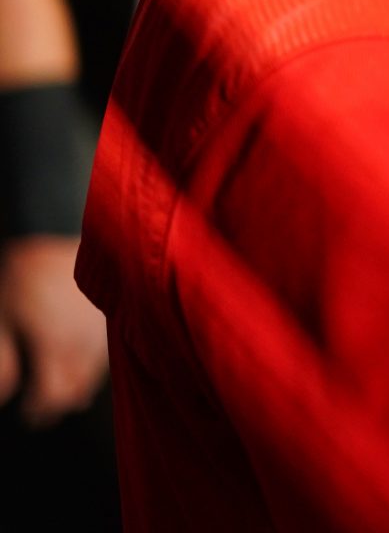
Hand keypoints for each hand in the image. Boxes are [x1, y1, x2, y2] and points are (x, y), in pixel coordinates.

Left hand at [0, 236, 107, 427]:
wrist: (74, 231)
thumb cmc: (30, 272)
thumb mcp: (2, 317)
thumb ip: (3, 360)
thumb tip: (2, 397)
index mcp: (57, 347)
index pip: (53, 397)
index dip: (40, 411)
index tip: (30, 415)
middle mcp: (87, 345)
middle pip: (77, 391)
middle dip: (59, 404)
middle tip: (44, 410)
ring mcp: (106, 332)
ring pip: (95, 375)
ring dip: (78, 386)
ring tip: (63, 388)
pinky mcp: (119, 320)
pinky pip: (107, 354)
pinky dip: (92, 365)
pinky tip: (81, 360)